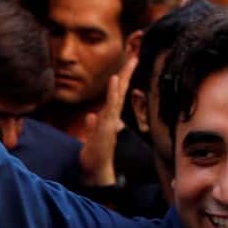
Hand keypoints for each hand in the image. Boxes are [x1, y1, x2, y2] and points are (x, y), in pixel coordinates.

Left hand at [78, 55, 138, 185]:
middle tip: (136, 55)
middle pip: (121, 90)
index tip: (128, 63)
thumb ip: (92, 125)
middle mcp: (112, 117)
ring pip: (118, 95)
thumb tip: (91, 116)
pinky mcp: (107, 126)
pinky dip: (113, 92)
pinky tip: (115, 79)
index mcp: (109, 117)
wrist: (96, 172)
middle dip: (128, 72)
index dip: (122, 79)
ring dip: (124, 78)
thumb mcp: (90, 137)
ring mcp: (111, 121)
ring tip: (131, 62)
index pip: (116, 94)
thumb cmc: (94, 156)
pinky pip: (111, 105)